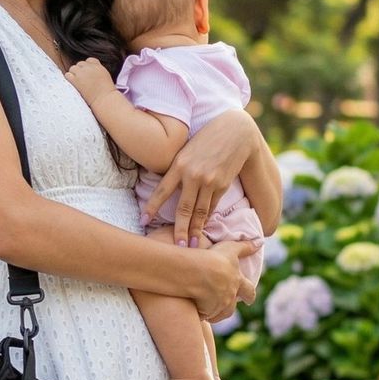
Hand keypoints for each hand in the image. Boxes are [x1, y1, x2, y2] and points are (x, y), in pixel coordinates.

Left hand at [63, 58, 115, 109]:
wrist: (104, 100)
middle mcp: (89, 68)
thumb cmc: (106, 92)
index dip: (87, 67)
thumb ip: (97, 71)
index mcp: (98, 66)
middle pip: (80, 64)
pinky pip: (67, 75)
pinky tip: (72, 85)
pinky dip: (69, 79)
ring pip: (72, 68)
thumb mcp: (105, 77)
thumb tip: (90, 72)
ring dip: (73, 74)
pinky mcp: (76, 80)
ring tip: (77, 83)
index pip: (89, 60)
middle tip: (82, 81)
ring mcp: (82, 73)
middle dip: (80, 71)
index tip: (88, 74)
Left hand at [143, 110, 265, 246]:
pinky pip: (212, 205)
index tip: (143, 221)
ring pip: (200, 211)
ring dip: (196, 230)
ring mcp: (209, 181)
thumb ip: (177, 169)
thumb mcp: (186, 151)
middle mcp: (193, 175)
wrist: (235, 132)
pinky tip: (203, 227)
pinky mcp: (222, 185)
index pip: (161, 191)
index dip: (151, 208)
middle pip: (183, 209)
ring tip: (191, 245)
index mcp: (179, 165)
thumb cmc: (206, 140)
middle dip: (179, 230)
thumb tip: (165, 188)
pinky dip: (207, 217)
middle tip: (177, 247)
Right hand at [193, 238, 261, 319]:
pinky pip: (203, 315)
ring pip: (217, 314)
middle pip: (231, 308)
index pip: (248, 291)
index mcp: (237, 282)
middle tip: (226, 311)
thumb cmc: (214, 258)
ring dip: (213, 313)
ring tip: (207, 313)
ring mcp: (218, 306)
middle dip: (228, 309)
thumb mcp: (230, 249)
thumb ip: (245, 247)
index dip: (249, 295)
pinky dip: (200, 313)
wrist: (197, 272)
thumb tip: (261, 242)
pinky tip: (194, 310)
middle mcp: (229, 296)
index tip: (249, 300)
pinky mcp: (205, 311)